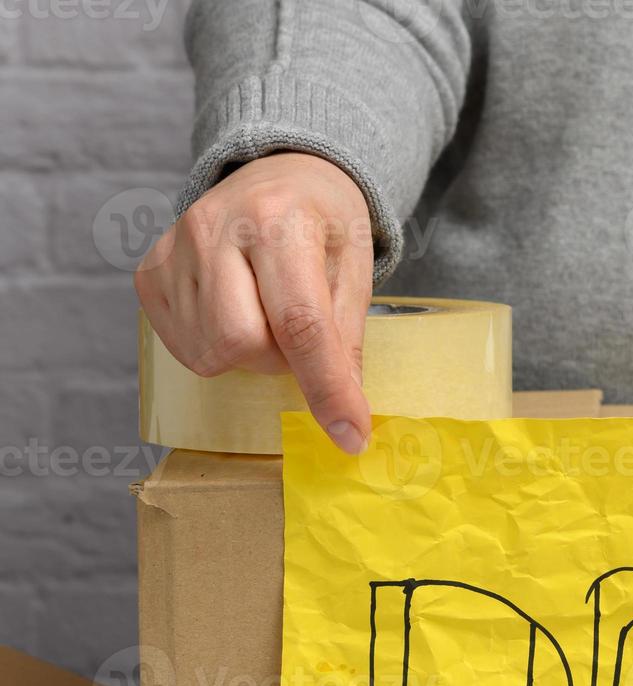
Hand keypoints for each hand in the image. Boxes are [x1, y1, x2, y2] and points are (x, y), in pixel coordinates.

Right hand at [134, 153, 373, 453]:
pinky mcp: (149, 272)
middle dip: (279, 359)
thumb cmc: (324, 225)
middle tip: (298, 332)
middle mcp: (213, 227)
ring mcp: (172, 248)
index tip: (351, 435)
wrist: (279, 175)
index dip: (326, 386)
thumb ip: (347, 338)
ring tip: (266, 311)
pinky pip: (183, 347)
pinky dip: (218, 347)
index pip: (300, 322)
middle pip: (242, 343)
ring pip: (211, 352)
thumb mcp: (356, 269)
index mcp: (279, 219)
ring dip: (250, 354)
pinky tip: (235, 310)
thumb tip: (346, 414)